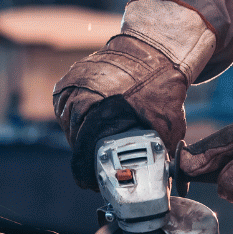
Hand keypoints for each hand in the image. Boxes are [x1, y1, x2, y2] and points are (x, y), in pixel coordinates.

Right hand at [54, 35, 187, 189]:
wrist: (152, 50)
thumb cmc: (160, 86)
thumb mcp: (168, 124)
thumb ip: (161, 151)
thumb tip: (160, 177)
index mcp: (104, 113)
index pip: (83, 152)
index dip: (85, 172)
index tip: (89, 183)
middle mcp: (84, 100)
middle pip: (75, 140)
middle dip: (87, 154)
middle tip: (100, 162)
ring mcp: (74, 87)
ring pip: (67, 123)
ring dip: (79, 134)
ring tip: (96, 139)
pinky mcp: (70, 78)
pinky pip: (64, 105)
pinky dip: (73, 114)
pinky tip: (87, 118)